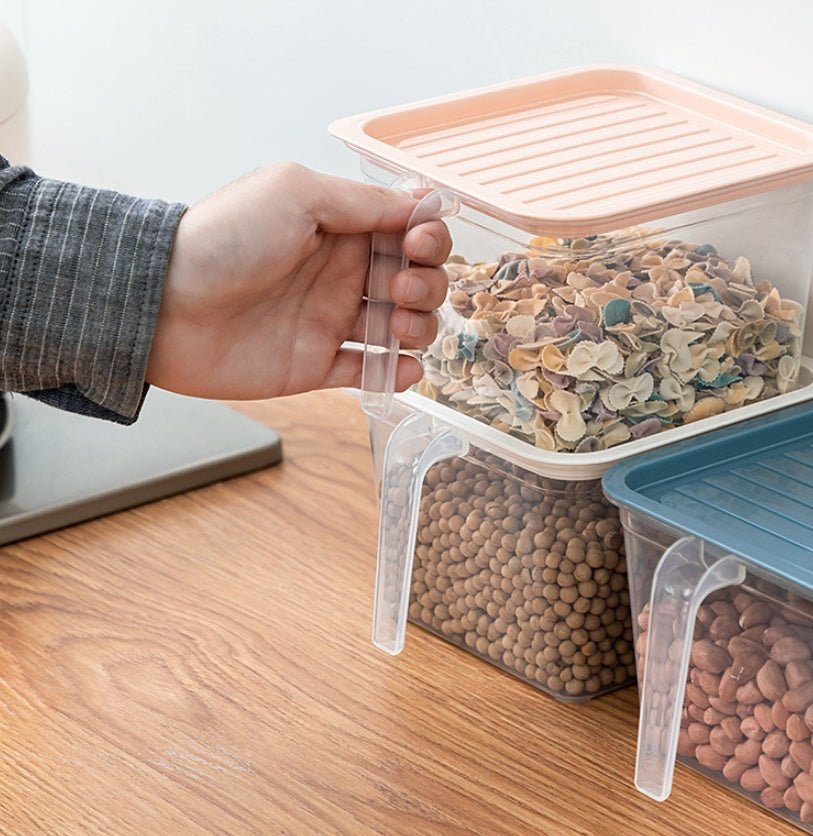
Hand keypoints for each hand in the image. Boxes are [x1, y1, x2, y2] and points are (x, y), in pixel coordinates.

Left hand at [146, 163, 450, 398]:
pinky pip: (368, 371)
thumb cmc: (223, 240)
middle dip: (427, 282)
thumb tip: (420, 202)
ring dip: (418, 326)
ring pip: (400, 326)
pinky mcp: (315, 364)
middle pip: (415, 279)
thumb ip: (362, 201)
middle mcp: (340, 273)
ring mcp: (328, 320)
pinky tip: (402, 368)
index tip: (419, 243)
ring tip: (396, 324)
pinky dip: (395, 372)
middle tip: (399, 285)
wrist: (163, 306)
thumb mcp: (296, 194)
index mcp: (339, 228)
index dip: (428, 237)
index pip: (407, 231)